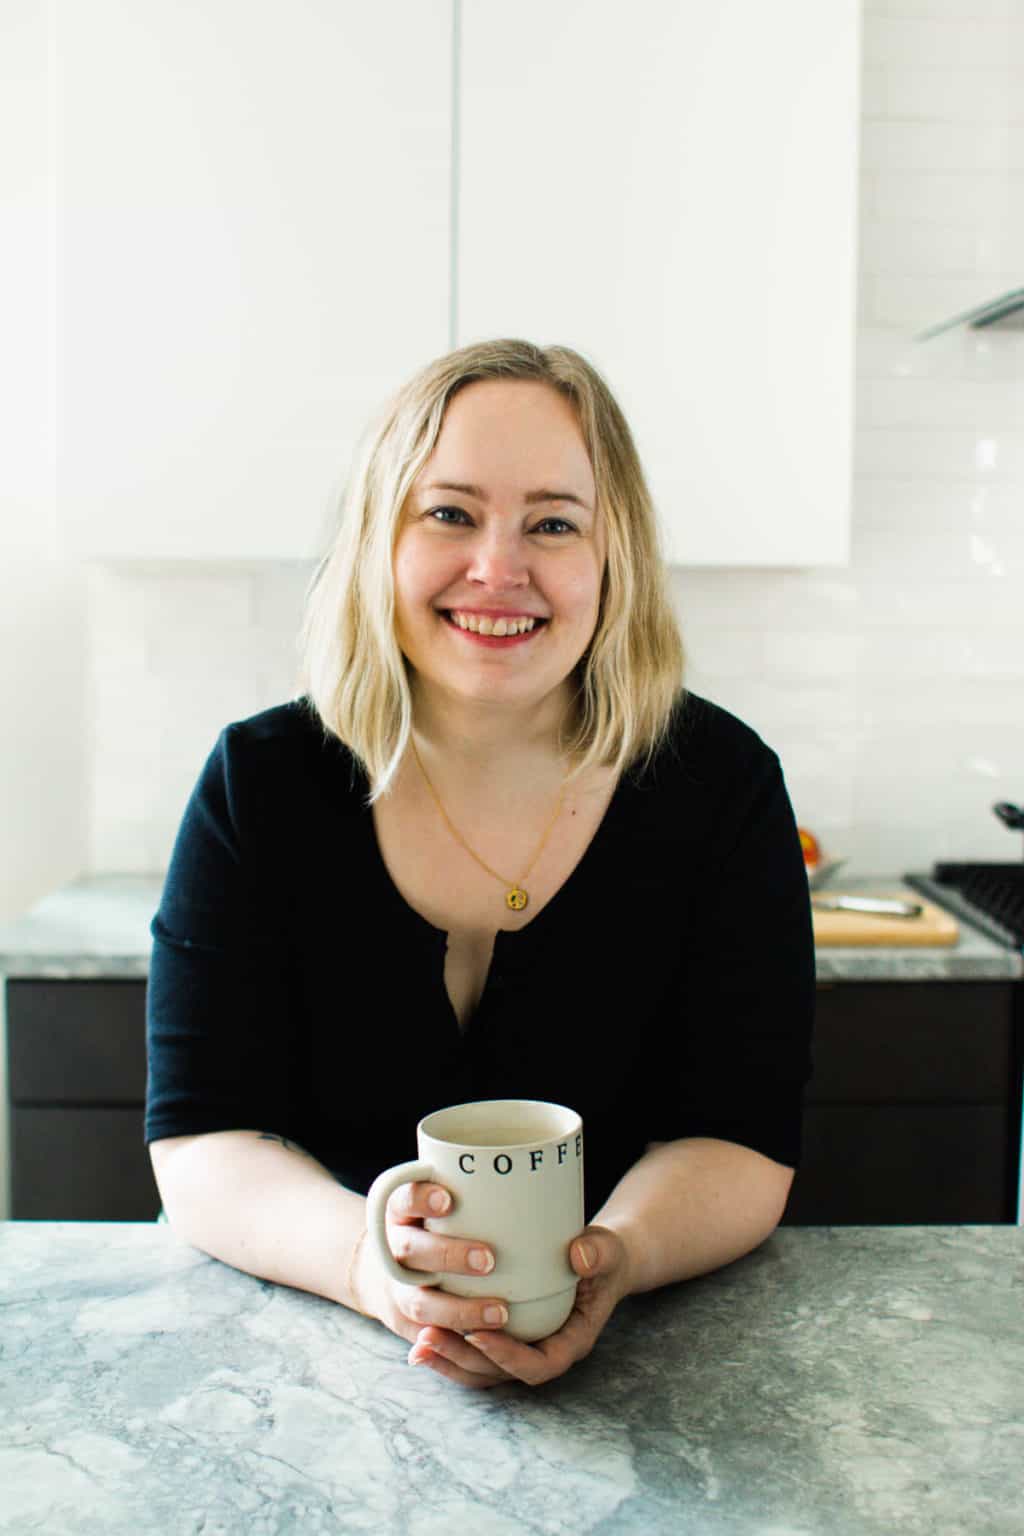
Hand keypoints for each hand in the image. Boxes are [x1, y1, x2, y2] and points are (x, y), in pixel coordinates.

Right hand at [353, 1180, 512, 1384]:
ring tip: (500, 1313)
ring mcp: (395, 1287)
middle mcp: (392, 1247)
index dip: (419, 1198)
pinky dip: (451, 1345)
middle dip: (447, 1255)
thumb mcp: (441, 1198)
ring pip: (418, 1302)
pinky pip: (425, 1337)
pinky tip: (483, 1346)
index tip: (447, 1199)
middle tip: (489, 1259)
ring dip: (457, 1310)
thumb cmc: (437, 1224)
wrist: (384, 1265)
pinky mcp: (404, 1322)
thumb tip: (538, 1187)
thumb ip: (478, 1192)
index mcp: (399, 1210)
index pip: (402, 1196)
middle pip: (410, 1250)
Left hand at [406, 1223, 632, 1391]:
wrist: (599, 1260)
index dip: (507, 1356)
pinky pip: (474, 1355)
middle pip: (500, 1374)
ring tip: (418, 1344)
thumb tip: (579, 1257)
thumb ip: (597, 1253)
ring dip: (449, 1360)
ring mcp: (523, 1349)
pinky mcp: (505, 1338)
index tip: (477, 1334)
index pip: (539, 1365)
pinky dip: (448, 1349)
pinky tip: (419, 1335)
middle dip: (463, 1359)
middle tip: (428, 1337)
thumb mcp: (606, 1250)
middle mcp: (544, 1353)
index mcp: (571, 1342)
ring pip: (482, 1371)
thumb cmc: (603, 1257)